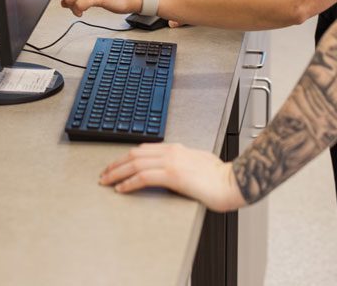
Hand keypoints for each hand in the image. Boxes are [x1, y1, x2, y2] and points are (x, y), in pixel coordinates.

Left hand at [99, 143, 246, 212]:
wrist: (232, 182)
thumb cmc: (220, 177)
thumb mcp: (198, 163)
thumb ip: (184, 163)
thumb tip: (174, 171)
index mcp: (177, 149)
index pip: (144, 149)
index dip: (127, 157)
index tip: (116, 165)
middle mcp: (172, 152)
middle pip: (135, 154)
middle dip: (116, 164)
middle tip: (104, 173)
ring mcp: (171, 162)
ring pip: (135, 163)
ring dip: (117, 172)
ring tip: (106, 181)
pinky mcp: (172, 175)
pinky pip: (143, 177)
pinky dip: (128, 182)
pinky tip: (121, 189)